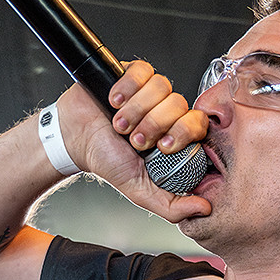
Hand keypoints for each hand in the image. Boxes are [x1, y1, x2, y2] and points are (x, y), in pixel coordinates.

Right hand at [58, 60, 209, 224]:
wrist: (75, 139)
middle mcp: (166, 111)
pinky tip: (113, 101)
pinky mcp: (134, 73)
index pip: (197, 124)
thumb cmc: (106, 160)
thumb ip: (171, 205)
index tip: (162, 146)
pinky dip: (127, 87)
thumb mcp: (139, 190)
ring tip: (119, 124)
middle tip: (134, 139)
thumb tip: (204, 209)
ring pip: (161, 86)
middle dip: (154, 124)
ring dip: (136, 109)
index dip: (182, 133)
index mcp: (174, 135)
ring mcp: (151, 91)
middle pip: (179, 104)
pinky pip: (143, 70)